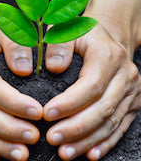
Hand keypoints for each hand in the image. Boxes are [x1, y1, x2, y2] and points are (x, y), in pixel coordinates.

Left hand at [43, 22, 140, 159]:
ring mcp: (131, 90)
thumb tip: (54, 67)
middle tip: (52, 139)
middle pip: (102, 108)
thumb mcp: (69, 31)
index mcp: (108, 56)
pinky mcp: (132, 101)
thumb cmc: (85, 35)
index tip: (47, 114)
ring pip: (111, 121)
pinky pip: (120, 125)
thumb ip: (59, 45)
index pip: (91, 85)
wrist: (109, 37)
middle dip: (76, 128)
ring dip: (87, 140)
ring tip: (65, 152)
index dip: (70, 103)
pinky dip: (105, 142)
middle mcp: (124, 74)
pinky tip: (90, 153)